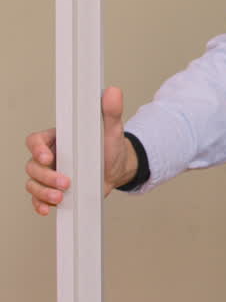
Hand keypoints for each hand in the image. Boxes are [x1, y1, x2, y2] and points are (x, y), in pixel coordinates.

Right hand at [25, 87, 137, 214]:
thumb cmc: (110, 149)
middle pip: (32, 165)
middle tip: (65, 183)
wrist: (116, 170)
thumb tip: (113, 92)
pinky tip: (48, 209)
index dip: (37, 149)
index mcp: (57, 139)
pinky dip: (40, 204)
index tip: (49, 157)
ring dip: (42, 192)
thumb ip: (111, 113)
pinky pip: (38, 198)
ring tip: (60, 197)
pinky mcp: (53, 190)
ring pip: (33, 182)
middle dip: (46, 176)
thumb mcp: (112, 130)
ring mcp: (49, 174)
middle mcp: (49, 156)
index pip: (35, 141)